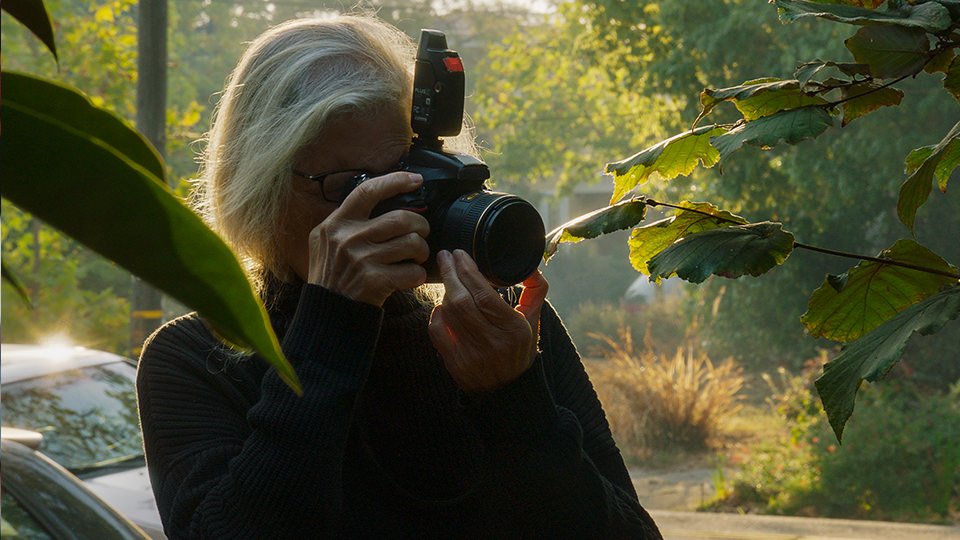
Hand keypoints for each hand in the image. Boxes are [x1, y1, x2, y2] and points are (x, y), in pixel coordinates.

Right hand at [307, 172, 429, 305]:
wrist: (327, 313)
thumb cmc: (331, 275)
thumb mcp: (325, 242)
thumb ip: (347, 222)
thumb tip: (386, 200)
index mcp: (336, 223)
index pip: (368, 191)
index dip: (395, 181)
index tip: (416, 180)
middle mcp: (347, 238)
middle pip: (401, 218)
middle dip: (421, 225)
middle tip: (422, 233)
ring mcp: (361, 259)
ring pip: (412, 243)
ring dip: (422, 251)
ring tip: (417, 256)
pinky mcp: (375, 281)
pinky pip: (413, 272)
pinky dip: (418, 274)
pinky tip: (411, 276)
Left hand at [428, 249, 548, 393]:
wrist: (507, 390)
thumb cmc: (519, 348)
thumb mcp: (533, 321)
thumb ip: (535, 291)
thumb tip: (531, 266)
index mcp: (514, 329)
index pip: (485, 294)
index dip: (468, 271)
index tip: (460, 254)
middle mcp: (493, 342)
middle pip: (462, 301)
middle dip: (450, 274)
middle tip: (445, 256)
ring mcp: (472, 354)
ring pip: (448, 313)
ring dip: (444, 292)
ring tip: (448, 279)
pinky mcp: (455, 363)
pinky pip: (437, 330)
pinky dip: (437, 313)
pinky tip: (442, 305)